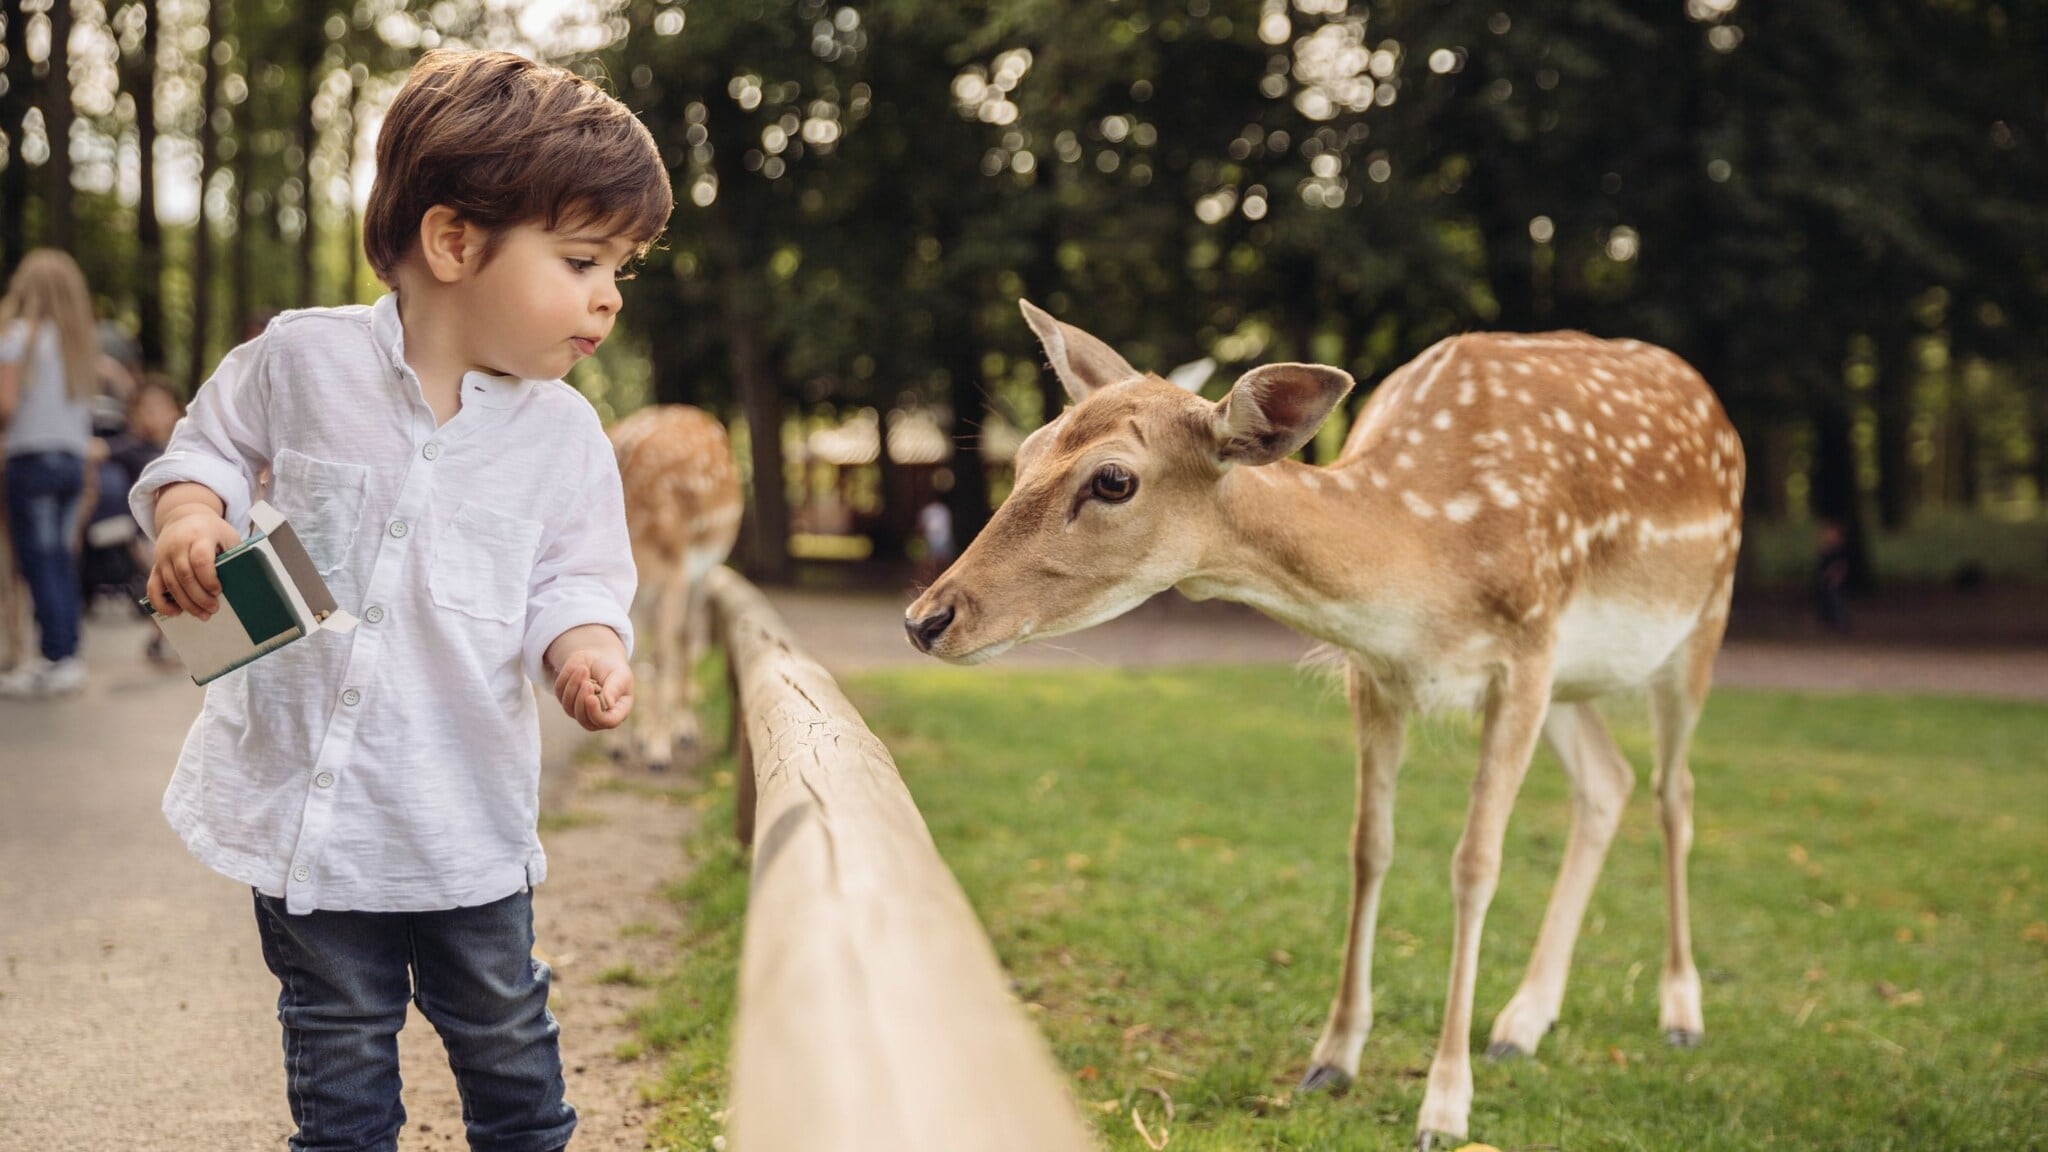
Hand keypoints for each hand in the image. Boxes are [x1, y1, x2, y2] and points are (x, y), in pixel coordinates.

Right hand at [147, 505, 243, 619]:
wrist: (182, 517)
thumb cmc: (211, 530)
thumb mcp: (227, 535)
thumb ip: (233, 555)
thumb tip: (242, 582)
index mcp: (199, 535)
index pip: (200, 559)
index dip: (208, 579)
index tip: (219, 591)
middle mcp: (177, 546)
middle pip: (185, 575)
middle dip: (200, 597)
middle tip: (214, 609)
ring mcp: (163, 557)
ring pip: (171, 584)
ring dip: (187, 603)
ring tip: (203, 615)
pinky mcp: (155, 566)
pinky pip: (152, 588)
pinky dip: (161, 603)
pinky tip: (176, 613)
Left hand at [553, 647, 633, 730]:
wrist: (599, 657)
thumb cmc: (614, 669)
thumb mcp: (620, 676)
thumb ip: (615, 689)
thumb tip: (609, 704)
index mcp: (617, 712)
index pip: (607, 722)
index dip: (597, 714)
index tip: (591, 698)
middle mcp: (598, 715)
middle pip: (585, 721)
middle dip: (582, 701)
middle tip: (587, 683)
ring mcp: (579, 710)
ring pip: (569, 708)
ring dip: (574, 687)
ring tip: (584, 669)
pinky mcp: (566, 699)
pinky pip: (560, 692)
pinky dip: (567, 678)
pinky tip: (578, 668)